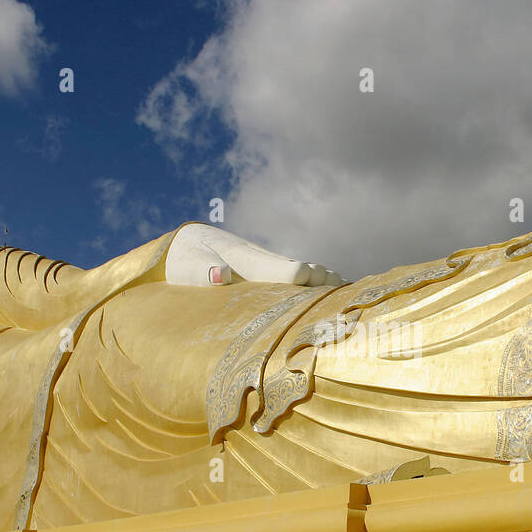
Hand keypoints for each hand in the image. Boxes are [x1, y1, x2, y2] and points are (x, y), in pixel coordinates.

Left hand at [165, 223, 343, 286]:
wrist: (188, 243)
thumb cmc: (184, 258)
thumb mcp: (186, 266)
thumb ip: (202, 270)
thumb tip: (221, 275)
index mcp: (243, 258)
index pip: (275, 266)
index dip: (293, 274)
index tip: (308, 279)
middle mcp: (261, 258)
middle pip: (296, 268)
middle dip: (317, 278)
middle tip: (341, 289)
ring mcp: (267, 263)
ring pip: (300, 270)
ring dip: (322, 279)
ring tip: (346, 288)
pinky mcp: (267, 269)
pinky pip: (295, 274)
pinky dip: (316, 281)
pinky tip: (335, 287)